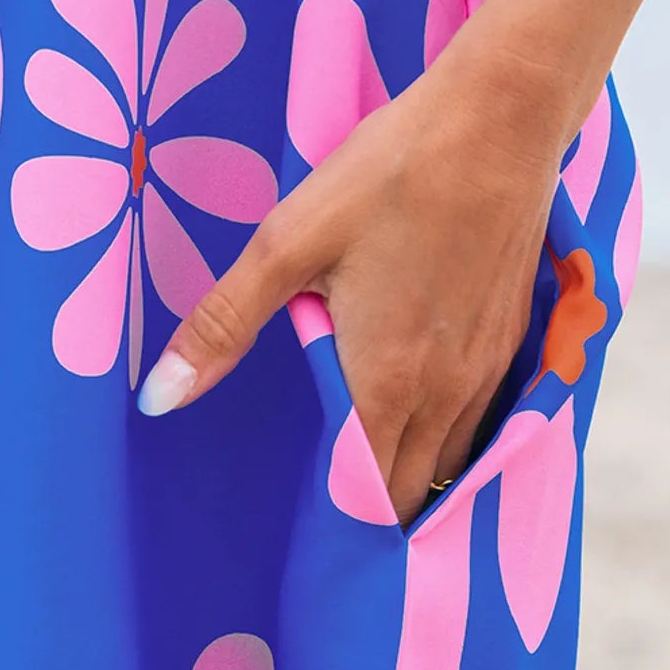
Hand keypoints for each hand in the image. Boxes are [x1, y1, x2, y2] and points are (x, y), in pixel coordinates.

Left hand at [136, 36, 574, 528]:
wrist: (501, 120)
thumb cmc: (391, 175)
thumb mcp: (290, 241)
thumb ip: (223, 325)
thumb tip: (156, 400)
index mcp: (384, 381)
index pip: (363, 499)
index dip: (336, 531)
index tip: (304, 550)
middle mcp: (444, 394)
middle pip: (409, 496)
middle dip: (371, 521)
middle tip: (323, 527)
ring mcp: (487, 370)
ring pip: (450, 464)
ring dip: (411, 484)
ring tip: (365, 491)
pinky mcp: (514, 340)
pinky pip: (481, 424)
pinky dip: (447, 443)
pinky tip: (418, 422)